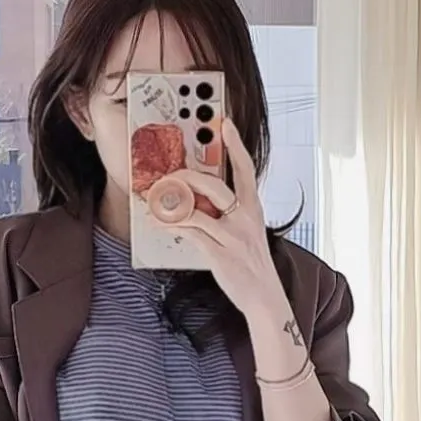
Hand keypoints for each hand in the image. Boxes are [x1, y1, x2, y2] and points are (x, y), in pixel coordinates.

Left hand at [176, 120, 285, 320]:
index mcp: (253, 207)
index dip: (236, 145)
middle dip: (187, 177)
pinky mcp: (219, 254)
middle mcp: (245, 218)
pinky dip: (171, 224)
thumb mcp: (248, 231)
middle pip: (214, 185)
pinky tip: (159, 221)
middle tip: (169, 174)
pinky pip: (190, 232)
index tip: (225, 124)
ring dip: (172, 202)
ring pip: (197, 209)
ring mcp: (232, 236)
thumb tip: (201, 198)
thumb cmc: (252, 264)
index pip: (246, 169)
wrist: (264, 296)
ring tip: (156, 198)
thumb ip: (230, 212)